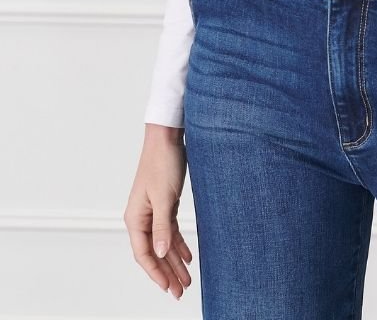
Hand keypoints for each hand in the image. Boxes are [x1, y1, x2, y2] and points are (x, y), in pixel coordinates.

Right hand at [123, 124, 192, 299]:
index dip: (156, 273)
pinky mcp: (165, 204)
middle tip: (181, 291)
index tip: (169, 288)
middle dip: (167, 273)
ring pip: (164, 244)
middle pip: (154, 253)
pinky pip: (170, 231)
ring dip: (175, 261)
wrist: (167, 138)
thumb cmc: (162, 162)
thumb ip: (162, 227)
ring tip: (187, 279)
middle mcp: (142, 217)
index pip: (143, 254)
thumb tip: (158, 254)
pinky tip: (188, 256)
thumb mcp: (165, 198)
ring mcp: (154, 212)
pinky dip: (179, 244)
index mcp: (135, 218)